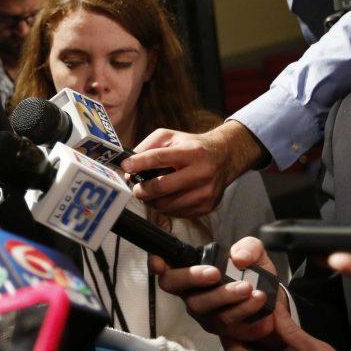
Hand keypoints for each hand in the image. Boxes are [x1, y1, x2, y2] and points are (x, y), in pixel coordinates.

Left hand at [122, 121, 267, 217]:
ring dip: (151, 201)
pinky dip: (164, 207)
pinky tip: (165, 197)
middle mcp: (201, 172)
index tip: (125, 167)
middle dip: (141, 189)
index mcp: (192, 152)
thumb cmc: (192, 147)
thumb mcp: (170, 137)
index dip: (138, 163)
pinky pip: (176, 213)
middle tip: (136, 187)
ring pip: (166, 205)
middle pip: (161, 187)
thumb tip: (129, 165)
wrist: (224, 158)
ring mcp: (205, 192)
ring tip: (148, 192)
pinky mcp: (206, 207)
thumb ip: (148, 146)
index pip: (159, 158)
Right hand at [151, 236, 284, 344]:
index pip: (166, 267)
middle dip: (191, 277)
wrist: (271, 301)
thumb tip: (238, 258)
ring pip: (202, 305)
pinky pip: (226, 319)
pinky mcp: (219, 328)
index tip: (158, 262)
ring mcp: (202, 312)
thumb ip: (248, 247)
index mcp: (191, 270)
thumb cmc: (252, 275)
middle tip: (214, 273)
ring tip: (247, 287)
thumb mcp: (253, 254)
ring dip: (225, 295)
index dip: (158, 264)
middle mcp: (190, 291)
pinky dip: (244, 307)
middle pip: (173, 285)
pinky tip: (258, 298)